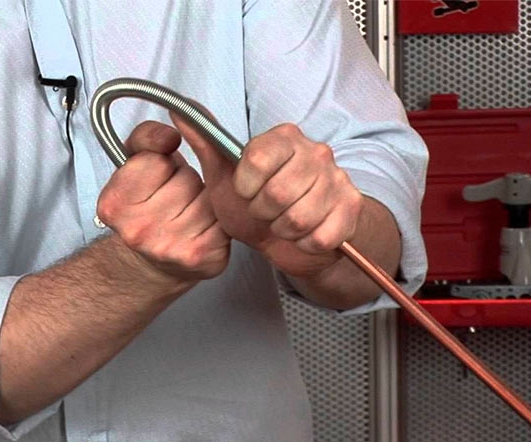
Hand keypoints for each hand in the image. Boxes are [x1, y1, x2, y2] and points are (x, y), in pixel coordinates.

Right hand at [96, 121, 230, 280]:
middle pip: (188, 178)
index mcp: (115, 204)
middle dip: (184, 182)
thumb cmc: (144, 207)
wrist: (152, 263)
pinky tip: (202, 229)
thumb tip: (171, 135)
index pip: (157, 159)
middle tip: (172, 200)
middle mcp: (140, 230)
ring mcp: (172, 248)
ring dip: (203, 200)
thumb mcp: (133, 164)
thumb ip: (146, 137)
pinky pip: (226, 218)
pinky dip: (218, 220)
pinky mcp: (203, 257)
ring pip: (209, 197)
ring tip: (187, 214)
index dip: (162, 164)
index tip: (155, 180)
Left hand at [172, 116, 363, 277]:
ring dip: (283, 230)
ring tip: (282, 223)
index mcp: (284, 138)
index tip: (246, 191)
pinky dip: (305, 243)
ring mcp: (338, 179)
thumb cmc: (255, 204)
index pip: (256, 160)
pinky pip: (319, 236)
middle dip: (263, 212)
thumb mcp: (224, 175)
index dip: (245, 186)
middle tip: (266, 211)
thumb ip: (205, 143)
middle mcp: (316, 152)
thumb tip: (179, 109)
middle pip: (277, 193)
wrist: (290, 238)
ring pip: (298, 218)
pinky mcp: (351, 209)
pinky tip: (303, 235)